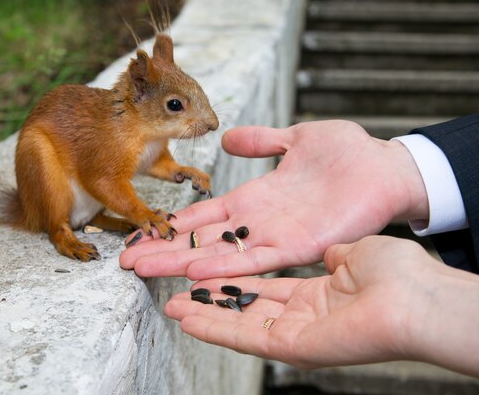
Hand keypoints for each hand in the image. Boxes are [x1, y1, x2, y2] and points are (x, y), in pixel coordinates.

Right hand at [120, 121, 427, 278]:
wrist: (386, 168)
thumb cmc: (348, 153)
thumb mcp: (295, 138)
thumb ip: (261, 140)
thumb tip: (227, 137)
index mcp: (253, 197)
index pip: (202, 215)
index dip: (171, 224)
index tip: (142, 230)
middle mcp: (256, 222)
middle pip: (200, 240)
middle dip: (163, 249)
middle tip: (126, 259)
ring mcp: (274, 236)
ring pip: (218, 254)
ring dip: (180, 262)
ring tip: (144, 268)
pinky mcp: (296, 247)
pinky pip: (252, 261)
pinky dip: (221, 267)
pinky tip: (192, 271)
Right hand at [164, 236, 478, 376]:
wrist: (420, 296)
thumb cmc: (397, 270)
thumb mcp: (350, 244)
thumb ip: (328, 248)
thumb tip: (324, 251)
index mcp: (307, 281)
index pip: (251, 267)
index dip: (220, 258)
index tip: (193, 250)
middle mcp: (294, 305)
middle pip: (235, 292)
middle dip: (197, 285)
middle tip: (167, 276)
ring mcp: (292, 325)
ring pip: (234, 317)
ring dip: (198, 309)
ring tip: (167, 301)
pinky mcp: (292, 343)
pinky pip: (245, 335)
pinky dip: (214, 327)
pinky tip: (189, 318)